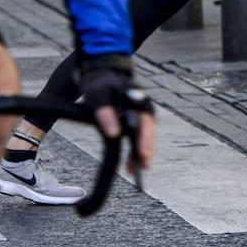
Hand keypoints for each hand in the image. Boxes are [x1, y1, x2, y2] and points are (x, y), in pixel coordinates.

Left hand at [80, 56, 155, 172]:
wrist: (102, 75)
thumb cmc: (101, 85)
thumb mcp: (98, 96)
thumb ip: (105, 113)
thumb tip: (113, 134)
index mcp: (136, 99)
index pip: (145, 120)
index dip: (145, 138)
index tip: (143, 153)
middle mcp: (142, 107)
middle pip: (147, 131)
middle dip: (146, 149)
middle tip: (144, 166)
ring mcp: (140, 114)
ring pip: (143, 136)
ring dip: (140, 153)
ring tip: (136, 170)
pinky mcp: (134, 120)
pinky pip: (137, 137)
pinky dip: (135, 150)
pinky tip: (130, 165)